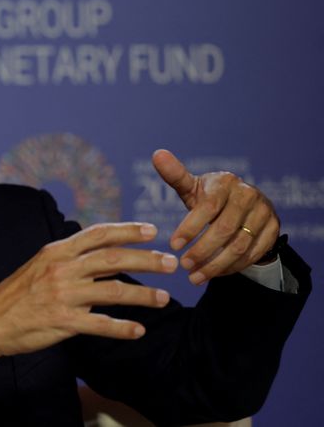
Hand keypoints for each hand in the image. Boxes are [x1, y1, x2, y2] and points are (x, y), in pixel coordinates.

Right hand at [0, 222, 177, 387]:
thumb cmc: (18, 294)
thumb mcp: (41, 266)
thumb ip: (72, 260)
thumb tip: (106, 255)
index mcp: (57, 251)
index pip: (98, 234)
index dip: (128, 230)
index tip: (153, 231)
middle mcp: (62, 268)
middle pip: (113, 258)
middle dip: (147, 260)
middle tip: (171, 264)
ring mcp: (63, 295)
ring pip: (113, 290)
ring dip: (143, 295)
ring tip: (164, 299)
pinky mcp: (62, 322)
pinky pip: (100, 324)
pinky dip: (122, 328)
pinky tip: (138, 330)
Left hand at [152, 149, 279, 284]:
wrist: (243, 203)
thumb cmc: (208, 196)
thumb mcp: (192, 186)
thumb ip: (174, 174)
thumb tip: (157, 153)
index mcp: (225, 182)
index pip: (208, 207)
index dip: (190, 228)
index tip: (173, 245)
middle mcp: (248, 195)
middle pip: (225, 229)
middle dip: (202, 250)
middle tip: (184, 265)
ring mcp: (264, 213)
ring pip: (240, 246)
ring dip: (216, 265)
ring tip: (194, 276)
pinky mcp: (273, 230)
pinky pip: (252, 255)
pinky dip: (231, 268)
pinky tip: (213, 274)